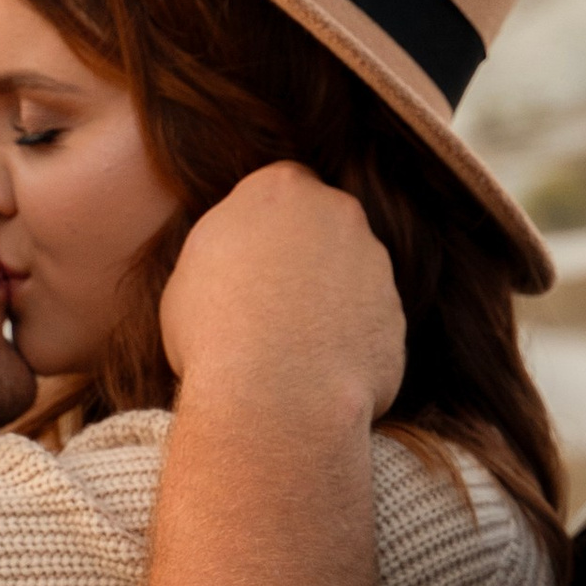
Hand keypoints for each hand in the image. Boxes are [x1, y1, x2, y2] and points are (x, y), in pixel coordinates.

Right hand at [156, 164, 403, 427]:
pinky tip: (316, 375)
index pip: (282, 188)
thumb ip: (226, 250)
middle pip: (325, 226)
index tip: (252, 259)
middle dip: (306, 257)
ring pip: (353, 275)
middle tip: (272, 303)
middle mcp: (338, 214)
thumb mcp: (189, 275)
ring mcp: (375, 265)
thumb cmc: (213, 333)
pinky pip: (370, 325)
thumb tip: (239, 260)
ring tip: (292, 350)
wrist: (273, 397)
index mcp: (280, 190)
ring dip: (330, 302)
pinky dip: (350, 343)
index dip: (267, 225)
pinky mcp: (397, 317)